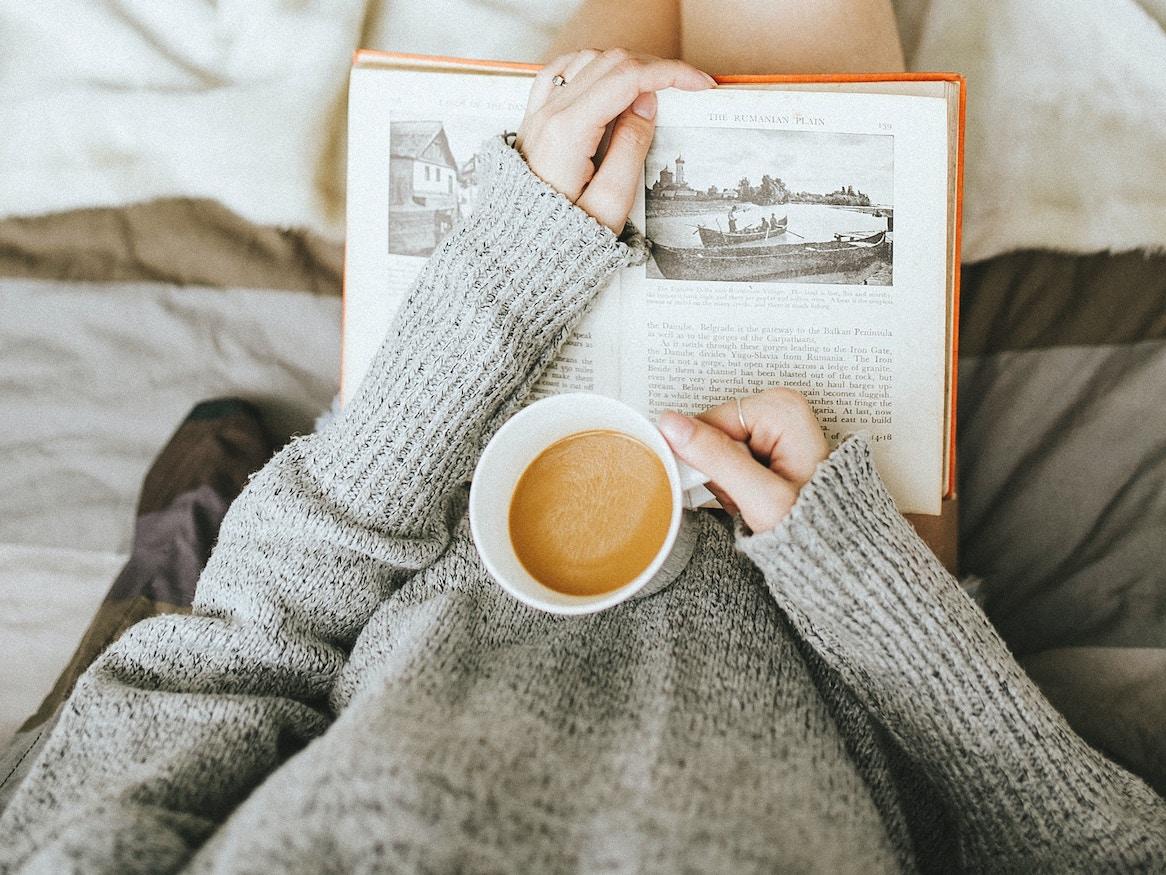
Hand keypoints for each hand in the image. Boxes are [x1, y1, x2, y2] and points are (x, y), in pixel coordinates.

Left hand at [515, 48, 713, 233]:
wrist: (522, 250)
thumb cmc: (565, 236)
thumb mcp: (610, 203)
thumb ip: (631, 148)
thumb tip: (647, 102)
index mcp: (569, 132)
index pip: (627, 78)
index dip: (670, 74)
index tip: (699, 84)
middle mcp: (550, 113)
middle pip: (610, 62)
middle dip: (654, 67)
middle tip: (683, 89)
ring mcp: (538, 113)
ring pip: (588, 59)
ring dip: (625, 65)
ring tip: (652, 89)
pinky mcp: (534, 118)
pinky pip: (562, 71)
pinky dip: (592, 65)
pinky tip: (609, 78)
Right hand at [658, 389, 829, 532]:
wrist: (832, 550)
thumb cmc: (812, 525)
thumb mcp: (760, 496)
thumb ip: (715, 457)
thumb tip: (672, 425)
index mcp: (782, 408)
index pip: (709, 422)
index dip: (705, 458)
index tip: (724, 484)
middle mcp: (778, 408)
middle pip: (712, 434)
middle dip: (719, 472)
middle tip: (747, 495)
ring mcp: (773, 425)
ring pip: (716, 450)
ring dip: (725, 481)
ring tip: (753, 499)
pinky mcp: (766, 442)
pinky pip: (727, 458)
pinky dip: (733, 483)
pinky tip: (753, 495)